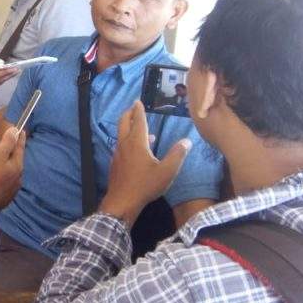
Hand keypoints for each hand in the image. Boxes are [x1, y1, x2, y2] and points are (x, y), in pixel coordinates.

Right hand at [0, 127, 25, 214]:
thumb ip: (7, 143)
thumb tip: (15, 131)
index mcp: (17, 166)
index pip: (20, 148)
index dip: (20, 138)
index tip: (22, 130)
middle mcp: (18, 178)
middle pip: (17, 161)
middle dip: (14, 152)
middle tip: (11, 144)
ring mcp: (11, 190)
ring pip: (12, 174)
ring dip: (9, 166)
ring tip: (2, 161)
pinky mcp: (3, 199)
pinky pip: (6, 183)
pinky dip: (3, 176)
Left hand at [100, 101, 190, 226]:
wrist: (122, 201)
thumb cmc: (145, 185)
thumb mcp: (167, 171)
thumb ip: (177, 155)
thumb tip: (187, 141)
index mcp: (136, 142)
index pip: (138, 121)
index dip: (138, 110)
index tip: (138, 101)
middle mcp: (124, 144)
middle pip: (124, 123)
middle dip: (129, 113)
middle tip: (134, 107)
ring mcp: (118, 154)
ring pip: (122, 134)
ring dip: (129, 127)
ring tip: (140, 127)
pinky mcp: (115, 163)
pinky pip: (122, 145)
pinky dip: (128, 140)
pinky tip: (138, 150)